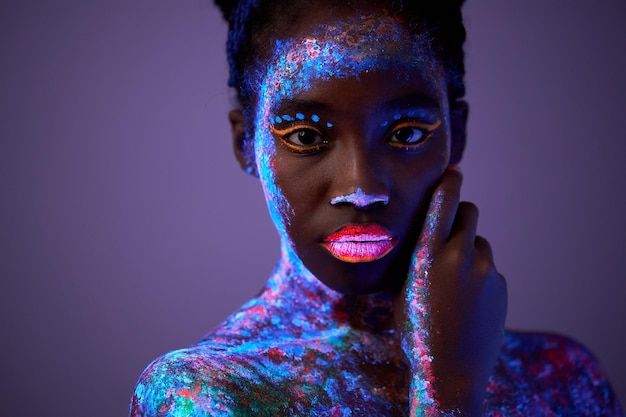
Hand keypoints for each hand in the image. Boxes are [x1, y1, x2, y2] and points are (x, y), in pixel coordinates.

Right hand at [393, 167, 506, 415]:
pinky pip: (488, 268)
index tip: (453, 171)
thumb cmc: (416, 329)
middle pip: (469, 212)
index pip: (444, 203)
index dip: (450, 182)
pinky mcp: (501, 285)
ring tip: (454, 284)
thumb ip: (416, 256)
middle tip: (448, 234)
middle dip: (459, 215)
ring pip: (478, 242)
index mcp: (428, 255)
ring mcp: (486, 270)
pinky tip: (467, 301)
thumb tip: (423, 232)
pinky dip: (478, 275)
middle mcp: (461, 256)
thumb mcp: (403, 288)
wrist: (451, 370)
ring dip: (468, 251)